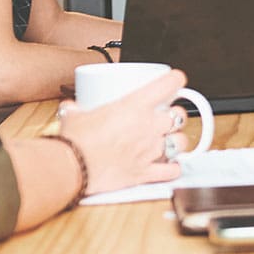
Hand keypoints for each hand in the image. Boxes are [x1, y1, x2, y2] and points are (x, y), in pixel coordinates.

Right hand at [56, 71, 186, 197]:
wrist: (72, 168)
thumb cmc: (75, 141)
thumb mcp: (74, 116)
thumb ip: (77, 110)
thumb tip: (72, 109)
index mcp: (134, 106)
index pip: (168, 84)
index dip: (175, 80)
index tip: (174, 81)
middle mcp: (148, 127)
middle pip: (179, 115)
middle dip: (175, 114)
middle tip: (166, 115)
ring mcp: (149, 150)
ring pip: (180, 142)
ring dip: (177, 140)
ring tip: (170, 139)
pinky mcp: (145, 173)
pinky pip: (171, 171)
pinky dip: (174, 168)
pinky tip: (170, 165)